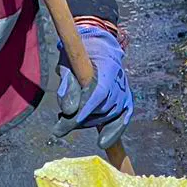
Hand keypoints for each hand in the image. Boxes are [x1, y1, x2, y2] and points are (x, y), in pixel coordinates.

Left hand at [53, 23, 132, 143]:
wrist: (100, 45)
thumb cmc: (81, 53)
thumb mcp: (68, 63)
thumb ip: (68, 85)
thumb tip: (68, 111)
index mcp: (108, 70)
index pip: (94, 98)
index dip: (78, 115)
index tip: (60, 128)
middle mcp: (120, 83)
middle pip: (100, 111)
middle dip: (78, 120)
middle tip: (60, 122)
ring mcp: (125, 92)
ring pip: (107, 118)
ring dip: (88, 122)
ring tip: (72, 119)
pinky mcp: (127, 100)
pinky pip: (123, 120)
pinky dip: (114, 131)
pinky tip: (104, 141)